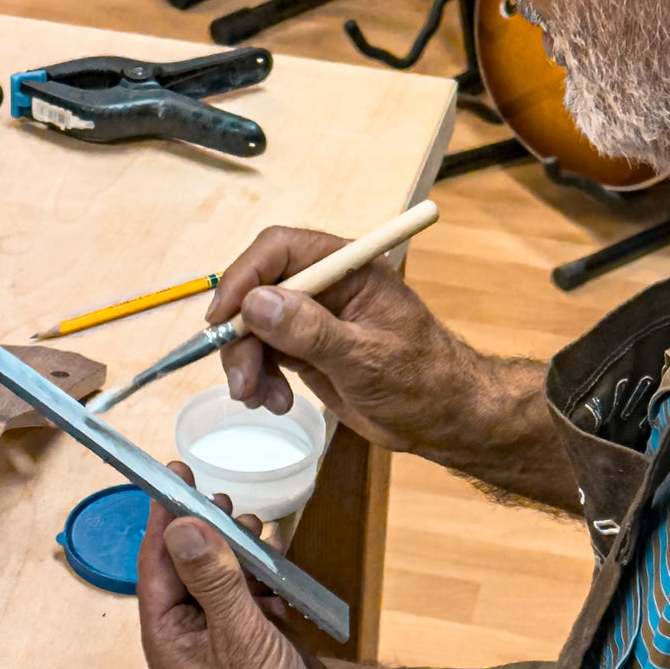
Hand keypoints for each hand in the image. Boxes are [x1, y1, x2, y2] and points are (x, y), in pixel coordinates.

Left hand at [137, 467, 407, 668]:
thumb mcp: (237, 637)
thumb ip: (212, 579)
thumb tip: (180, 524)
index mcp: (168, 637)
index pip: (157, 563)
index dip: (164, 516)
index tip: (174, 473)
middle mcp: (193, 636)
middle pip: (190, 565)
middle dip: (206, 528)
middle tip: (226, 497)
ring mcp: (229, 642)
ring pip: (227, 580)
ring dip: (240, 552)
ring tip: (257, 528)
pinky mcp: (264, 647)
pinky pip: (258, 599)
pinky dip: (269, 579)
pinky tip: (281, 569)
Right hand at [208, 225, 470, 454]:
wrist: (444, 419)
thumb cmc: (423, 381)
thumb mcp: (366, 359)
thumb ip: (311, 331)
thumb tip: (257, 302)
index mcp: (348, 268)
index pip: (280, 249)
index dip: (245, 277)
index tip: (224, 318)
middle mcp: (325, 285)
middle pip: (257, 290)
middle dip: (240, 335)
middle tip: (241, 382)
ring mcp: (313, 318)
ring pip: (253, 325)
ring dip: (246, 363)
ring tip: (263, 400)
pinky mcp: (305, 348)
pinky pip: (263, 353)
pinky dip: (258, 378)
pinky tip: (275, 402)